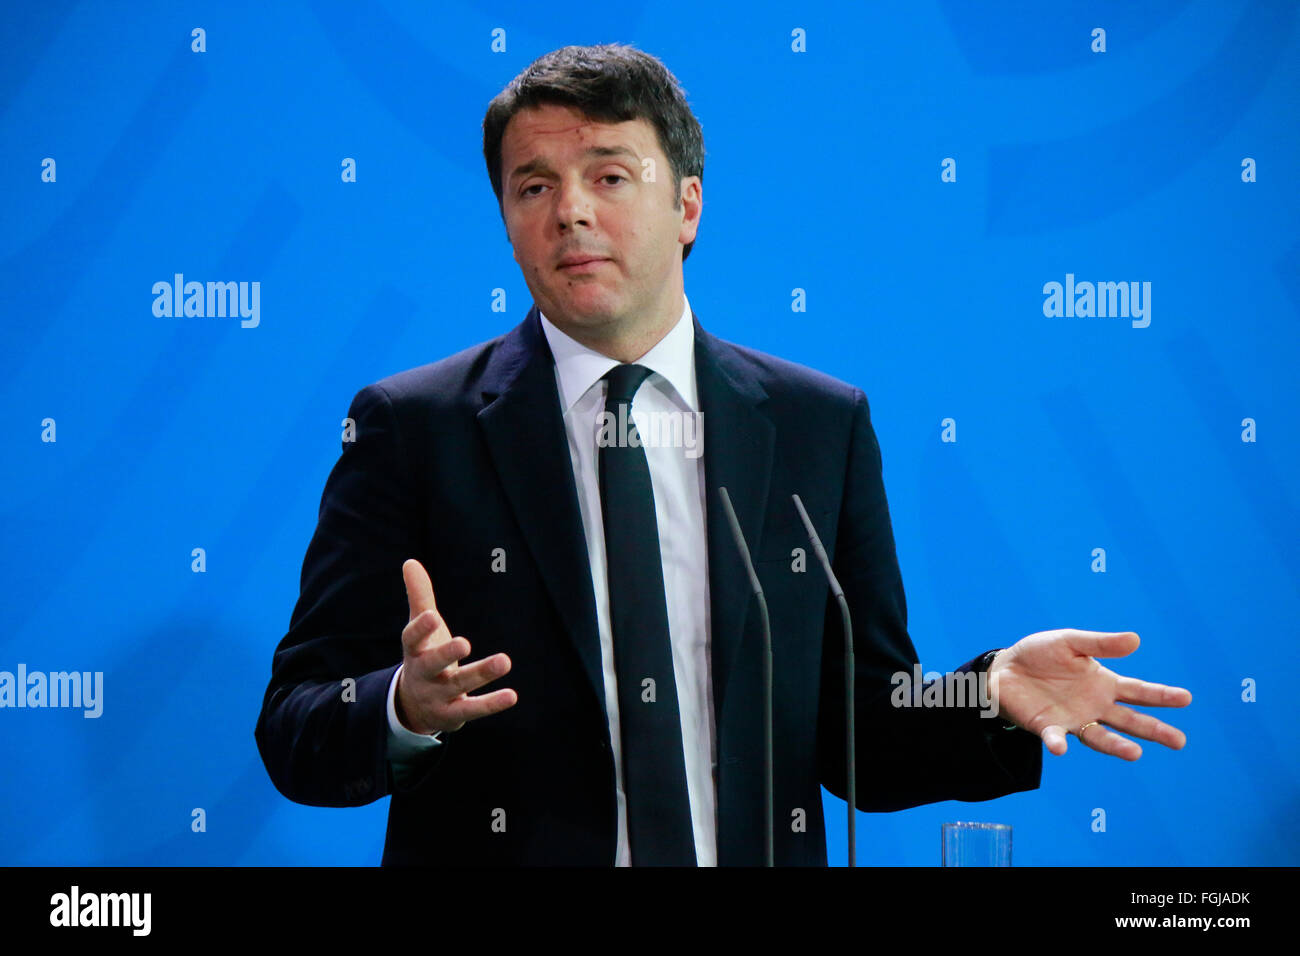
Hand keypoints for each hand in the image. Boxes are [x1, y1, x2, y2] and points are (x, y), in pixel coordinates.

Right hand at [396, 558, 517, 733]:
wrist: (414, 705)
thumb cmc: (423, 655)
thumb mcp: (420, 629)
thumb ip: (419, 597)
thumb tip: (410, 561)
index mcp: (414, 651)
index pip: (411, 639)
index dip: (421, 629)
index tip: (432, 615)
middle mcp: (423, 674)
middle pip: (432, 665)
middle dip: (446, 655)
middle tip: (465, 642)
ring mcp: (437, 697)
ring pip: (459, 685)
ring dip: (481, 673)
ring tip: (504, 661)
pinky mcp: (453, 715)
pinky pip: (473, 709)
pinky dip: (492, 703)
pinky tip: (512, 695)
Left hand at [986, 630, 1190, 760]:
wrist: (1004, 668)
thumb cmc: (1040, 654)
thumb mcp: (1069, 642)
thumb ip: (1100, 643)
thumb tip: (1136, 640)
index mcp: (1104, 684)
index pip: (1139, 691)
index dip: (1161, 695)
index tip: (1186, 698)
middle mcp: (1095, 706)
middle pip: (1130, 721)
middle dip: (1154, 730)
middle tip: (1179, 741)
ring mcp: (1074, 719)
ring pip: (1101, 737)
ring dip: (1116, 746)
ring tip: (1135, 754)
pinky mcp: (1048, 728)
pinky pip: (1055, 738)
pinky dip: (1058, 743)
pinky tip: (1061, 747)